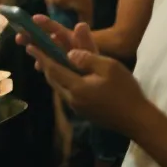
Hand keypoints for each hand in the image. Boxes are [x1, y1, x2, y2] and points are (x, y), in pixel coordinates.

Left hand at [24, 20, 147, 134]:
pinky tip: (70, 76)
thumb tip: (69, 53)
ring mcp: (78, 108)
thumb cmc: (125, 91)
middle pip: (53, 80)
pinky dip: (65, 82)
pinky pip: (69, 93)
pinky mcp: (84, 112)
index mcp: (77, 87)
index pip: (53, 69)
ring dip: (54, 74)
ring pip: (60, 87)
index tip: (30, 46)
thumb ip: (87, 58)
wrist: (136, 120)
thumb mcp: (109, 67)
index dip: (41, 56)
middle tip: (38, 52)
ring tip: (51, 62)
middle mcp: (72, 99)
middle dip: (45, 65)